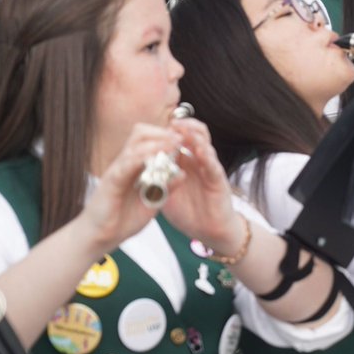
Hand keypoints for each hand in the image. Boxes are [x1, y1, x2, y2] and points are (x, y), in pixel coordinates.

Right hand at [76, 124, 183, 252]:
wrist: (100, 236)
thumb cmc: (124, 219)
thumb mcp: (152, 202)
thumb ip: (166, 188)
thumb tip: (182, 174)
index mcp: (135, 166)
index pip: (148, 140)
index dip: (166, 136)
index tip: (184, 138)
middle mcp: (125, 163)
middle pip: (140, 134)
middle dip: (162, 132)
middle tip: (179, 138)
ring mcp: (117, 169)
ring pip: (135, 144)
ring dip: (156, 141)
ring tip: (173, 143)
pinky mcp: (111, 180)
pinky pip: (126, 163)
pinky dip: (141, 158)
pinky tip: (154, 158)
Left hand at [159, 118, 247, 254]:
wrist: (209, 232)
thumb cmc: (188, 213)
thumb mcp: (165, 194)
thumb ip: (154, 180)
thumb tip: (134, 172)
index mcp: (185, 163)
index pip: (178, 139)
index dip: (169, 131)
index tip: (158, 125)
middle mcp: (198, 162)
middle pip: (194, 134)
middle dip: (183, 126)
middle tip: (173, 121)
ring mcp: (209, 169)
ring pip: (205, 144)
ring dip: (195, 134)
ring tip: (184, 128)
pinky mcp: (218, 181)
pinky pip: (213, 165)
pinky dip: (207, 155)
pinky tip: (199, 150)